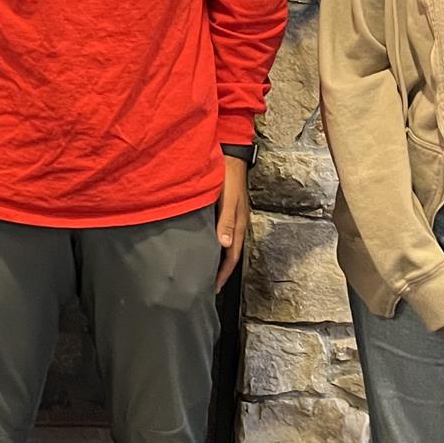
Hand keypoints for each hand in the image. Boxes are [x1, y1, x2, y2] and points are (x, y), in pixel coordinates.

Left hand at [215, 156, 249, 291]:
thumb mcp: (227, 198)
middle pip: (229, 253)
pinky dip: (214, 244)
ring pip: (225, 244)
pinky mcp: (224, 210)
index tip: (214, 288)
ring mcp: (231, 216)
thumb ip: (225, 220)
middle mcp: (236, 223)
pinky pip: (220, 233)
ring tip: (204, 270)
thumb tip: (225, 245)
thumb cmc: (228, 176)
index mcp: (238, 224)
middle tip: (207, 284)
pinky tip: (204, 245)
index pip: (232, 255)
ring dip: (217, 258)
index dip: (224, 273)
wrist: (229, 155)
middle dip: (220, 270)